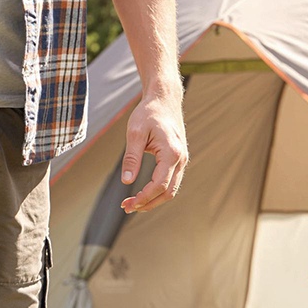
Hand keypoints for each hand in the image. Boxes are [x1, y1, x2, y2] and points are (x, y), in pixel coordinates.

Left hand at [120, 83, 187, 213]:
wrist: (164, 100)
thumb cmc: (148, 114)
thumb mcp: (135, 133)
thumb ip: (131, 158)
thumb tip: (126, 181)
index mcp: (171, 152)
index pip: (160, 184)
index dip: (145, 197)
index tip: (128, 203)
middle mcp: (181, 159)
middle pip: (168, 192)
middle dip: (148, 203)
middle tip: (126, 207)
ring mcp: (182, 160)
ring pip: (171, 189)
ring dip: (153, 199)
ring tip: (132, 204)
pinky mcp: (178, 160)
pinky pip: (171, 181)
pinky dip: (157, 191)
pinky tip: (142, 193)